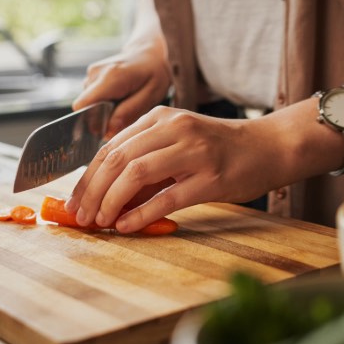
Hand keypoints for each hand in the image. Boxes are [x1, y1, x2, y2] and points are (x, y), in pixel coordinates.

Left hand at [65, 106, 287, 232]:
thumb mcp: (177, 145)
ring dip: (111, 201)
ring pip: (136, 174)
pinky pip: (167, 197)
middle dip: (92, 191)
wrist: (269, 146)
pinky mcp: (211, 177)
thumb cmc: (220, 150)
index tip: (74, 201)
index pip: (110, 148)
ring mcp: (193, 151)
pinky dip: (141, 214)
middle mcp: (173, 128)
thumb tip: (106, 198)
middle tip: (81, 216)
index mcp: (159, 118)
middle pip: (117, 159)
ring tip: (100, 222)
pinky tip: (126, 226)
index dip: (87, 177)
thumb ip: (145, 164)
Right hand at [72, 41, 171, 138]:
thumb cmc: (153, 74)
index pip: (83, 106)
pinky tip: (118, 97)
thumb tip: (107, 131)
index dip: (91, 122)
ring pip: (89, 104)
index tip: (109, 127)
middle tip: (124, 113)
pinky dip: (103, 103)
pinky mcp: (91, 77)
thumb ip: (128, 112)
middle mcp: (95, 73)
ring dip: (104, 110)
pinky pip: (92, 98)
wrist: (149, 54)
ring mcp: (91, 74)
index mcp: (110, 77)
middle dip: (101, 118)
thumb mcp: (150, 95)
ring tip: (124, 102)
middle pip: (85, 108)